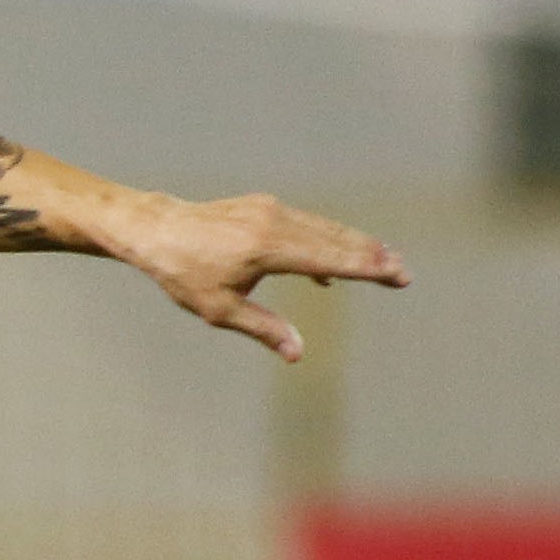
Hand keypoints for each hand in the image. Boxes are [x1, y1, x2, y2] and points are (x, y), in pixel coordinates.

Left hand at [120, 193, 407, 360]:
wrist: (155, 229)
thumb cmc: (183, 273)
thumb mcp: (220, 310)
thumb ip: (264, 329)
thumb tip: (298, 353)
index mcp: (267, 249)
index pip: (331, 261)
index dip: (367, 269)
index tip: (397, 275)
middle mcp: (274, 223)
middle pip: (336, 240)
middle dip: (372, 257)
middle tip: (404, 273)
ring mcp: (269, 210)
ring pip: (324, 228)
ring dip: (354, 244)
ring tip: (383, 261)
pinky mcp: (262, 206)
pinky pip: (304, 224)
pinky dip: (325, 241)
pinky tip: (329, 273)